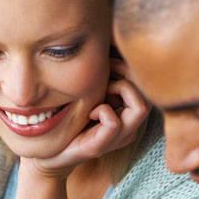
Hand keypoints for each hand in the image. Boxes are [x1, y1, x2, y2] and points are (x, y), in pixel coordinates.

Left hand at [24, 57, 148, 179]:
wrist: (49, 153)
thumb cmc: (70, 120)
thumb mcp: (90, 92)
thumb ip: (103, 76)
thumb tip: (109, 44)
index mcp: (128, 112)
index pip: (147, 85)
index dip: (132, 68)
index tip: (110, 61)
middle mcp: (129, 125)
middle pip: (149, 92)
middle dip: (128, 75)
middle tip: (106, 70)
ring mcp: (118, 137)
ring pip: (140, 107)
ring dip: (119, 90)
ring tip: (101, 90)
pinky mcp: (100, 146)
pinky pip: (114, 122)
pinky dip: (102, 111)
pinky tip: (89, 112)